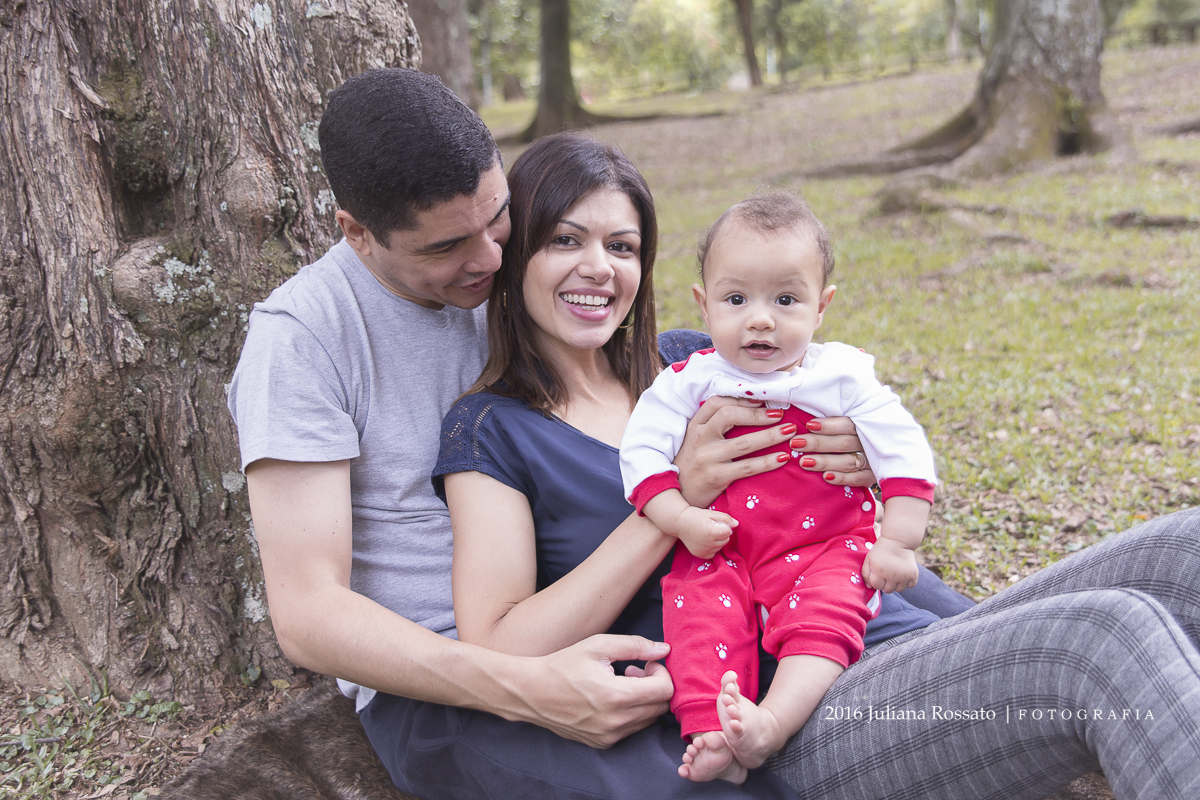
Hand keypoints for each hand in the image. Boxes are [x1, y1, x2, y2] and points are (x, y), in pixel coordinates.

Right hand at [521, 635, 673, 748]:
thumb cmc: (563, 665)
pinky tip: (612, 698)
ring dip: (644, 700)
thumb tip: (664, 649)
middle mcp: (616, 722)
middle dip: (655, 686)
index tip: (647, 662)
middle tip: (634, 670)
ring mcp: (609, 736)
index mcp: (617, 696)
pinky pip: (632, 729)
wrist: (531, 692)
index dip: (662, 673)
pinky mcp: (602, 743)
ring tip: (621, 683)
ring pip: (649, 719)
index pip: (666, 691)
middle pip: (661, 707)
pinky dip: (631, 713)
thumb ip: (635, 646)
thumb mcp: (598, 646)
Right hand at [674, 396, 794, 507]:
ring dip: (771, 435)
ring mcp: (707, 458)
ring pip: (744, 442)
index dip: (741, 398)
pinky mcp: (716, 477)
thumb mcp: (697, 440)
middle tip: (781, 414)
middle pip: (730, 415)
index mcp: (696, 425)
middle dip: (759, 414)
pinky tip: (783, 458)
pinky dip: (768, 461)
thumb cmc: (693, 464)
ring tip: (790, 431)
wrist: (678, 495)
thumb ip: (714, 425)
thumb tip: (749, 409)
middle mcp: (700, 438)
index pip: (717, 402)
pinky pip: (747, 467)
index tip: (762, 400)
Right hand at [676, 506, 736, 560]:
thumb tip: (736, 524)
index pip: (729, 532)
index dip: (725, 526)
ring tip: (708, 533)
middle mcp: (708, 543)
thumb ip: (726, 518)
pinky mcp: (700, 554)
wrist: (680, 522)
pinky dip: (712, 548)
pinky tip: (706, 541)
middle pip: (725, 540)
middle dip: (722, 534)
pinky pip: (713, 553)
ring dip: (718, 541)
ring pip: (720, 547)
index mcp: (712, 531)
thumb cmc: (697, 516)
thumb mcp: (712, 513)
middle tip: (712, 527)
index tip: (717, 523)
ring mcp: (704, 550)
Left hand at [792, 416, 876, 486]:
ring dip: (825, 462)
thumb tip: (808, 418)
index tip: (809, 425)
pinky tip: (826, 477)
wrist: (885, 450)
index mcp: (865, 426)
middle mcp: (870, 443)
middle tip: (796, 443)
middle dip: (818, 443)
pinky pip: (858, 479)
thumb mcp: (852, 421)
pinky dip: (843, 478)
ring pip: (847, 461)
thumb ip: (834, 419)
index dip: (828, 425)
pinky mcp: (873, 476)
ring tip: (804, 462)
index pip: (847, 424)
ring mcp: (872, 460)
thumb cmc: (856, 432)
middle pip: (843, 443)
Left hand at [862, 538, 918, 592]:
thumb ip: (865, 573)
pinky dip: (907, 582)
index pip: (876, 586)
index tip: (878, 575)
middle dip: (886, 584)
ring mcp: (903, 576)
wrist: (897, 541)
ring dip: (896, 584)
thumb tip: (869, 587)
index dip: (876, 582)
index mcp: (879, 572)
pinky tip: (903, 573)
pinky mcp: (913, 575)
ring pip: (899, 590)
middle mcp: (891, 576)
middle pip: (888, 590)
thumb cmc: (881, 551)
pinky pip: (910, 585)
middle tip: (887, 575)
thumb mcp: (868, 559)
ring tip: (895, 574)